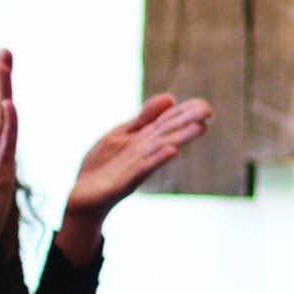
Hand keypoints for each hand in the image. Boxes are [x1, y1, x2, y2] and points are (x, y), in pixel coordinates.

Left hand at [56, 93, 213, 263]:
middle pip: (169, 133)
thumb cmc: (104, 165)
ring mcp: (138, 165)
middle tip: (209, 111)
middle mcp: (146, 151)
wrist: (84, 196)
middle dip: (188, 122)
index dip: (185, 112)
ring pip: (162, 149)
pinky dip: (158, 159)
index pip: (168, 122)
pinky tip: (172, 151)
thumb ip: (143, 118)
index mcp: (145, 138)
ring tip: (200, 128)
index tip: (204, 104)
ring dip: (181, 139)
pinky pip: (144, 168)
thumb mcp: (121, 134)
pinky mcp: (127, 181)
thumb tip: (171, 97)